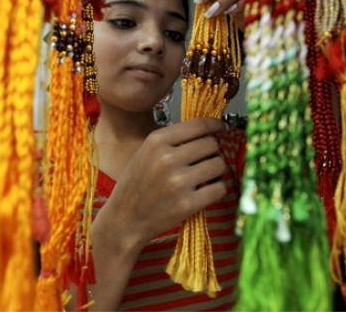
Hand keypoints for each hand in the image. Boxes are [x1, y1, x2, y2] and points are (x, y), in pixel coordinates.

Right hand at [96, 117, 227, 253]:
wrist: (124, 220)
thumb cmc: (136, 184)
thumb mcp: (145, 152)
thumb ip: (172, 140)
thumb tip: (208, 130)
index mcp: (156, 141)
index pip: (199, 125)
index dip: (215, 125)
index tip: (221, 129)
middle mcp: (167, 158)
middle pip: (212, 144)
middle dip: (212, 152)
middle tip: (203, 162)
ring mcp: (178, 182)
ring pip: (219, 165)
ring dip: (216, 171)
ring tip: (203, 178)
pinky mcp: (187, 204)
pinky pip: (219, 188)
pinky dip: (217, 189)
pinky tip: (205, 192)